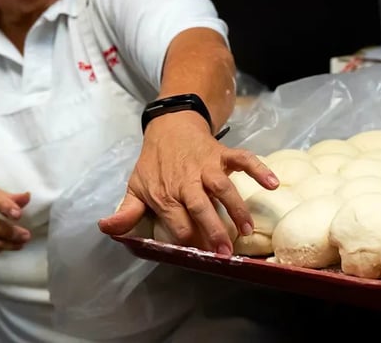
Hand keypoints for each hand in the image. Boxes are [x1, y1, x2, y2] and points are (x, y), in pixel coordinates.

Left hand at [98, 111, 278, 254]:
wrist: (169, 125)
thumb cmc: (154, 163)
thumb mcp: (136, 186)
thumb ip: (127, 212)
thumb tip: (106, 228)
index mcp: (165, 193)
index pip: (178, 222)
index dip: (189, 240)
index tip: (201, 256)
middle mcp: (187, 181)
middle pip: (200, 207)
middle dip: (212, 230)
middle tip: (225, 253)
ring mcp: (207, 166)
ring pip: (223, 187)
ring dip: (236, 207)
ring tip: (247, 230)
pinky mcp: (223, 154)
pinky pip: (243, 159)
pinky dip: (259, 168)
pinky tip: (273, 184)